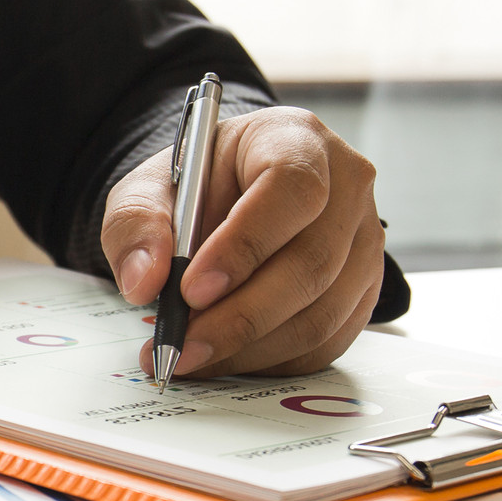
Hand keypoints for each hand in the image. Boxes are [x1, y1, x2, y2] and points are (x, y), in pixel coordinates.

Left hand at [101, 106, 383, 378]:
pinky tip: (225, 358)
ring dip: (252, 347)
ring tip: (192, 356)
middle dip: (241, 316)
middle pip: (312, 262)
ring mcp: (364, 242)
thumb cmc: (195, 186)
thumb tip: (145, 283)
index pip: (292, 188)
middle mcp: (347, 187)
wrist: (224, 199)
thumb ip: (137, 225)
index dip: (245, 245)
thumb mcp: (148, 188)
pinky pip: (326, 341)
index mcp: (296, 140)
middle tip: (182, 345)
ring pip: (322, 312)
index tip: (192, 289)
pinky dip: (271, 360)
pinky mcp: (361, 291)